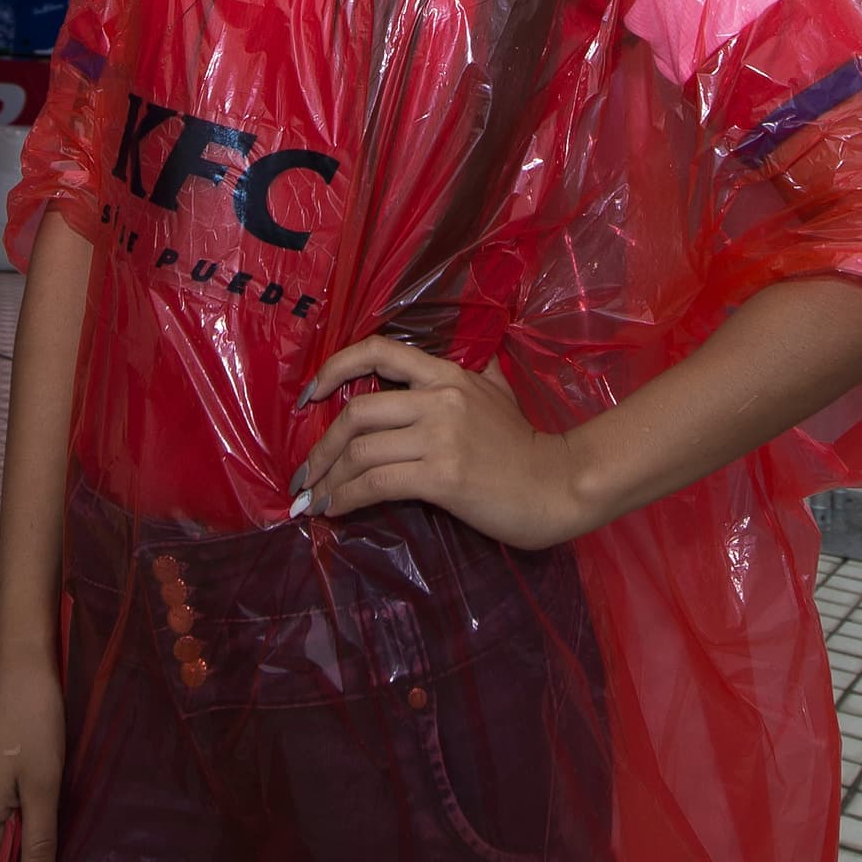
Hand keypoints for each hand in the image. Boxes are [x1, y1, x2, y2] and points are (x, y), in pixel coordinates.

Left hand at [289, 338, 583, 549]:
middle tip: (305, 473)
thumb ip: (475, 373)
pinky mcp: (442, 477)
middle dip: (321, 447)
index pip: (378, 351)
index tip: (309, 395)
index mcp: (447, 373)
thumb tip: (469, 358)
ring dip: (328, 479)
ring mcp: (440, 438)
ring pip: (361, 452)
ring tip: (313, 500)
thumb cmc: (524, 443)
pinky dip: (346, 498)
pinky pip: (377, 484)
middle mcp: (439, 398)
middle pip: (357, 413)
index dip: (335, 368)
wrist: (555, 485)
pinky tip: (335, 510)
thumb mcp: (499, 391)